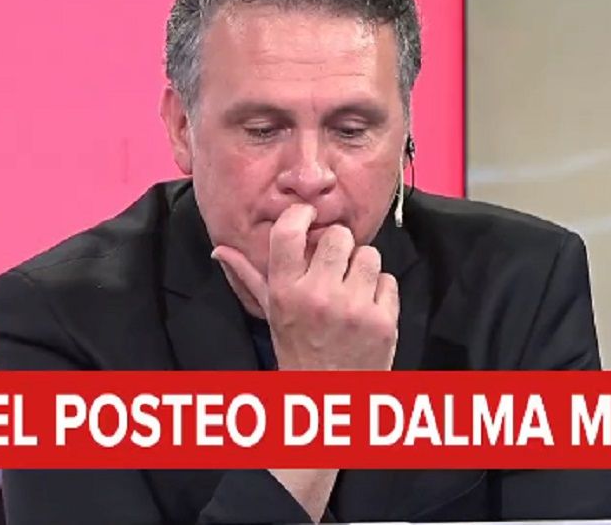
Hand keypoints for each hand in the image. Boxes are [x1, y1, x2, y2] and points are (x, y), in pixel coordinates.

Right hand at [211, 204, 398, 370]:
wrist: (328, 395)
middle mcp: (318, 296)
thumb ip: (248, 277)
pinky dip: (381, 293)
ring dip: (362, 269)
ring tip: (352, 290)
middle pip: (340, 236)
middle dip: (340, 247)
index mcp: (285, 292)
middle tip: (335, 266)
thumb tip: (220, 249)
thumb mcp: (271, 313)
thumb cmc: (297, 349)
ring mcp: (353, 309)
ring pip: (369, 255)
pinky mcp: (382, 321)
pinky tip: (367, 309)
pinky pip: (389, 281)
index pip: (289, 232)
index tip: (308, 217)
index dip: (301, 215)